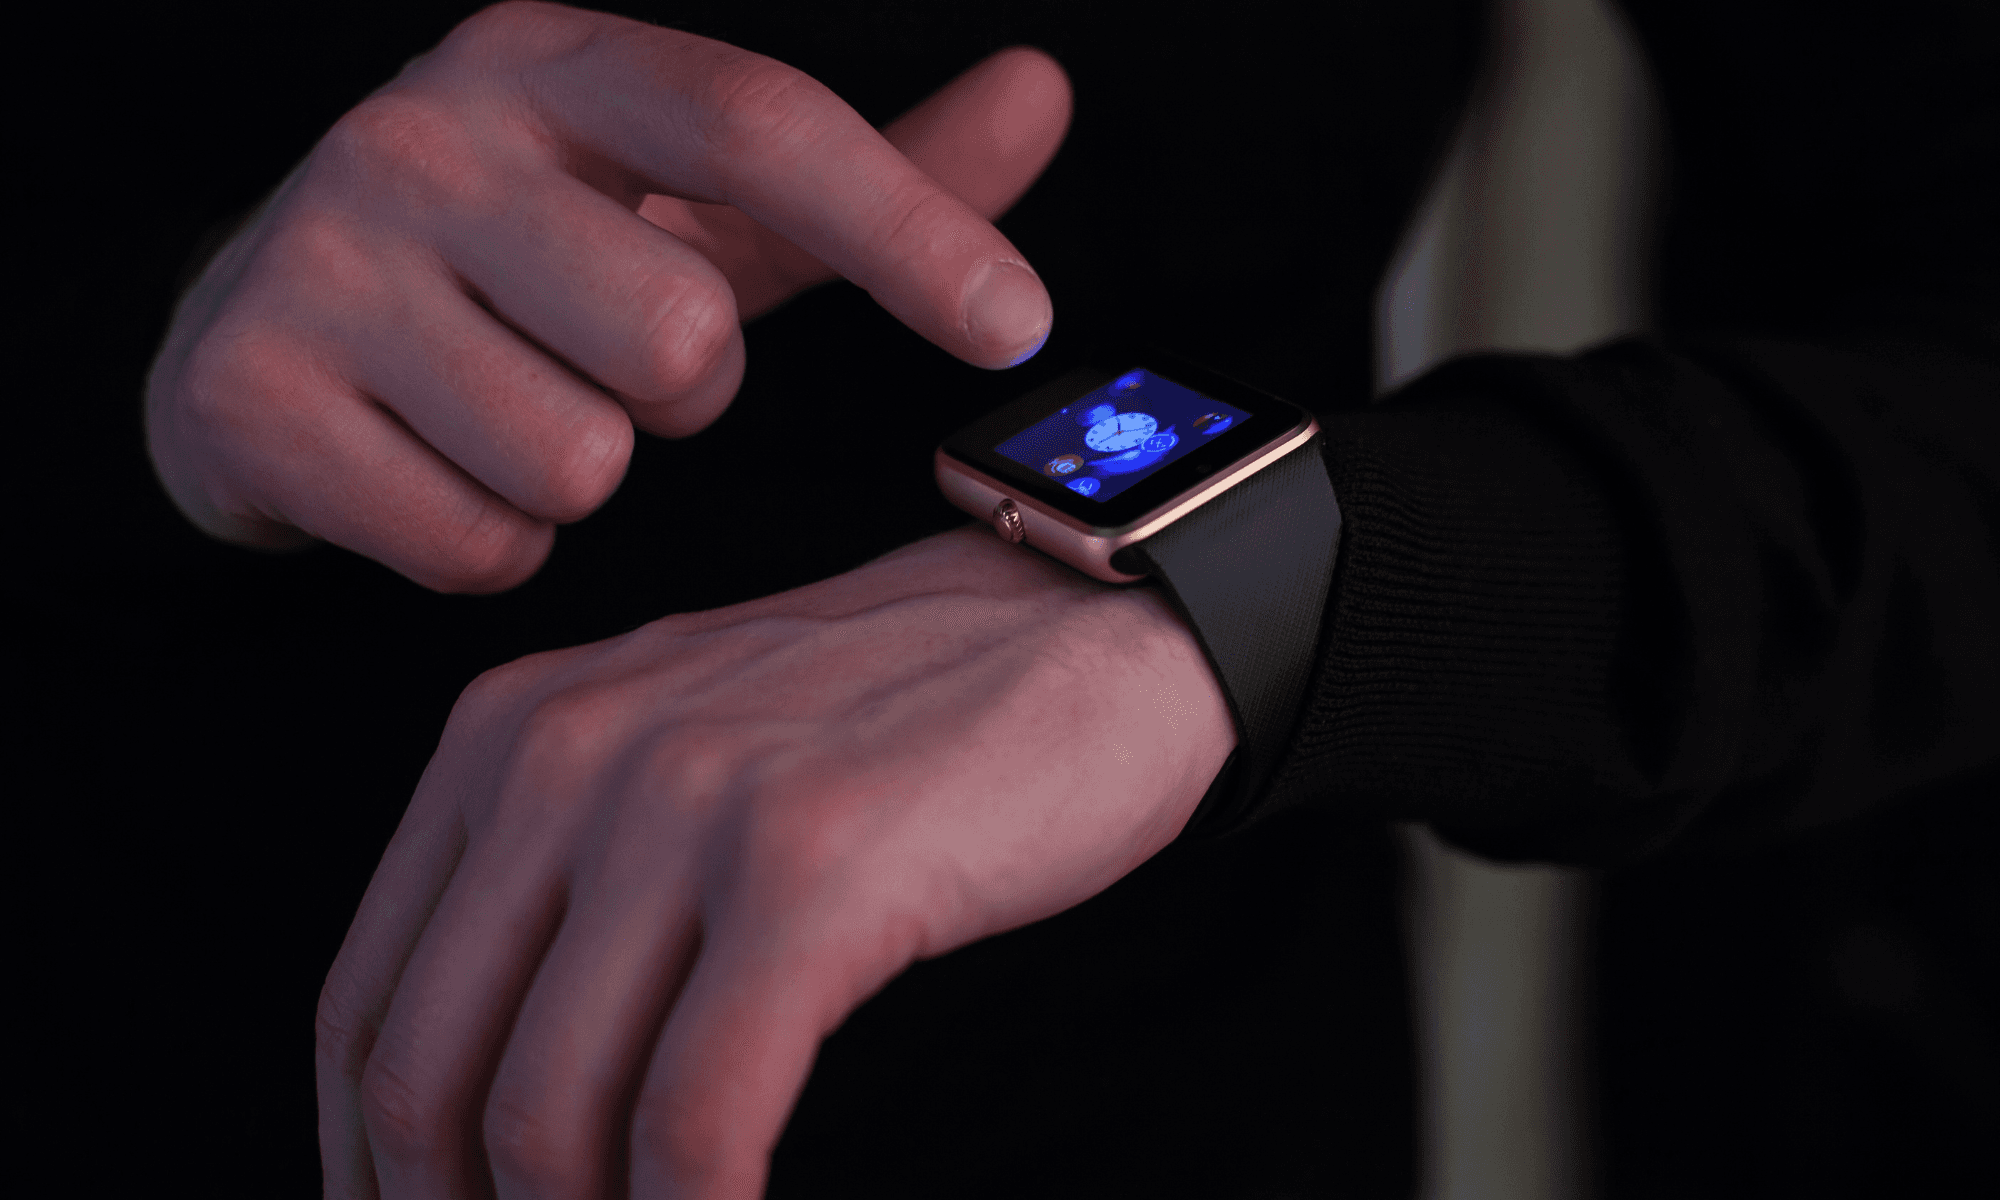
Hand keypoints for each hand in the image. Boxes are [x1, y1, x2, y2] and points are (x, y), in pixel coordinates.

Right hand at [146, 2, 1068, 591]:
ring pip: (580, 461)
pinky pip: (480, 545)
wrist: (258, 322)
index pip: (757, 126)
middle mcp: (421, 137)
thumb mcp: (692, 199)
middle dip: (681, 392)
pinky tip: (438, 468)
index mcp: (548, 63)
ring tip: (511, 406)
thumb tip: (1043, 90)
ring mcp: (319, 262)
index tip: (1020, 325)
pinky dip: (493, 541)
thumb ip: (871, 170)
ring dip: (584, 471)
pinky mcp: (249, 396)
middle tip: (606, 359)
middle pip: (681, 339)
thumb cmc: (528, 258)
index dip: (904, 228)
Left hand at [313, 526, 1233, 1197]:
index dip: (363, 1175)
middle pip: (428, 1083)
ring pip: (547, 1121)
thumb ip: (565, 892)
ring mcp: (684, 807)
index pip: (360, 1011)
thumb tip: (482, 1118)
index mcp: (504, 737)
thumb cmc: (894, 722)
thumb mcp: (676, 761)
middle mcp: (561, 758)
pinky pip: (697, 1122)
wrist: (1084, 625)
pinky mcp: (807, 870)